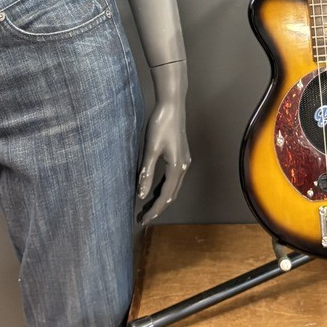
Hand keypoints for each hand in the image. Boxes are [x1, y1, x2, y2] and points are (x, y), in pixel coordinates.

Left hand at [136, 91, 189, 224]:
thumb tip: (142, 194)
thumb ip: (147, 172)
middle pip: (172, 195)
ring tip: (146, 207)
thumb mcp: (150, 149)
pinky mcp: (181, 156)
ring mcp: (184, 162)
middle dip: (158, 208)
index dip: (154, 210)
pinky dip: (164, 188)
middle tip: (142, 218)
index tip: (143, 220)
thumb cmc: (160, 125)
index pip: (166, 196)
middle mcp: (184, 167)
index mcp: (177, 168)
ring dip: (161, 199)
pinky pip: (173, 179)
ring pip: (173, 187)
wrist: (172, 105)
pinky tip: (154, 189)